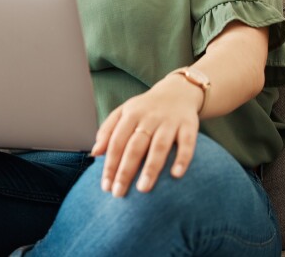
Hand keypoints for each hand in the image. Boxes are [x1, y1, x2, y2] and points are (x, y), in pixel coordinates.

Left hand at [89, 74, 203, 197]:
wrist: (177, 91)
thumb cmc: (145, 109)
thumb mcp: (123, 113)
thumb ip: (108, 131)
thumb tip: (95, 152)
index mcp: (131, 114)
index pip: (116, 142)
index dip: (110, 164)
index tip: (106, 186)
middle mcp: (149, 118)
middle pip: (135, 146)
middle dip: (126, 170)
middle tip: (119, 193)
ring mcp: (169, 121)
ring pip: (159, 146)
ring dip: (151, 168)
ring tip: (143, 189)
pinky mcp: (189, 125)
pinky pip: (187, 143)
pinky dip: (182, 158)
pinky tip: (176, 175)